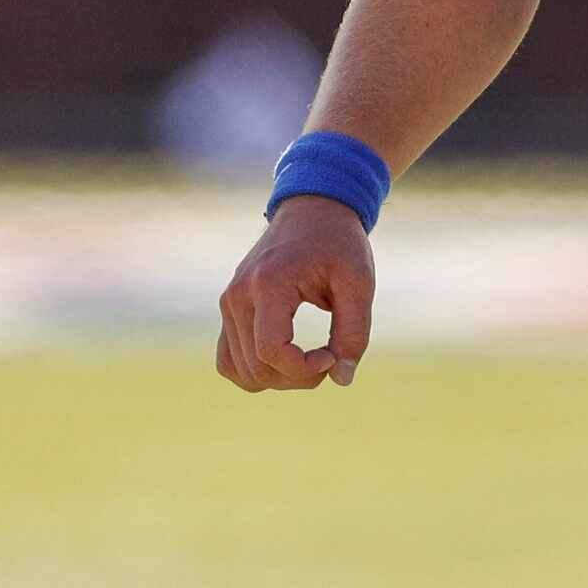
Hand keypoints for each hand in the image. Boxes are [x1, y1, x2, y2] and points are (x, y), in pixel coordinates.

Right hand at [214, 195, 375, 392]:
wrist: (314, 209)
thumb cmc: (340, 243)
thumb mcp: (359, 283)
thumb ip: (354, 332)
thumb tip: (342, 379)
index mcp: (270, 283)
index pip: (270, 350)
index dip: (303, 368)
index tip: (333, 356)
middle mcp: (238, 295)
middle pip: (256, 366)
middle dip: (297, 377)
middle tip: (331, 357)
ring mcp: (228, 302)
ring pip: (238, 370)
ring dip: (278, 378)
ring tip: (312, 358)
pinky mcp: (229, 308)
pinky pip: (228, 359)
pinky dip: (255, 370)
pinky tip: (289, 359)